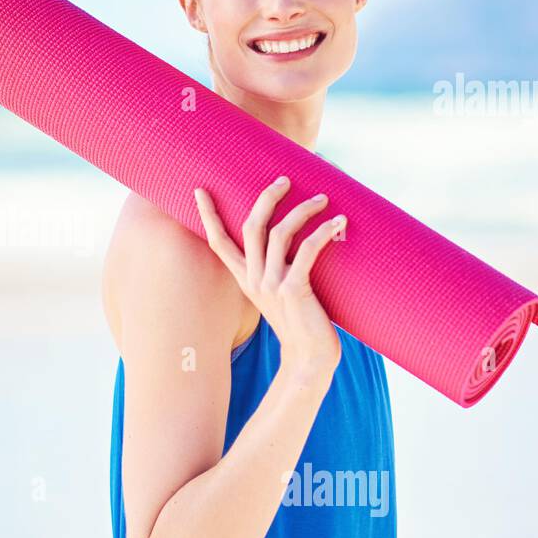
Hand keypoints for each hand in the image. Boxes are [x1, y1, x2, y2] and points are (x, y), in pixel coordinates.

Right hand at [194, 176, 345, 375]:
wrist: (310, 358)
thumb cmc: (301, 322)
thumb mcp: (280, 293)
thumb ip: (280, 269)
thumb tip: (293, 239)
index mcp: (246, 279)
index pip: (218, 242)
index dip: (208, 215)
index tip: (199, 190)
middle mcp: (254, 279)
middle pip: (251, 227)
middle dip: (266, 198)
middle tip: (284, 180)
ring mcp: (272, 285)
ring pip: (279, 233)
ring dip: (303, 210)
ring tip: (322, 199)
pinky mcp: (294, 290)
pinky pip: (307, 250)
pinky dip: (324, 232)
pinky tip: (338, 223)